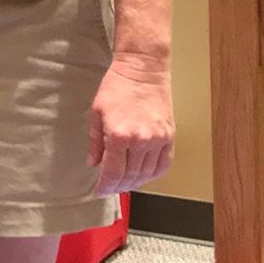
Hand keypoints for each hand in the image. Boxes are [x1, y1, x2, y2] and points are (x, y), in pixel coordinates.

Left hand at [89, 55, 173, 194]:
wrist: (142, 70)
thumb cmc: (116, 88)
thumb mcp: (96, 113)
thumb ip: (95, 142)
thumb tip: (94, 164)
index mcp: (119, 135)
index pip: (113, 172)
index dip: (106, 186)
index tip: (100, 191)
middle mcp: (141, 141)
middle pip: (130, 176)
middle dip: (119, 186)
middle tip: (111, 189)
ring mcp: (158, 140)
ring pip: (147, 174)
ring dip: (135, 183)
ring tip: (125, 185)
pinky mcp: (170, 137)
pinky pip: (163, 164)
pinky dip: (153, 174)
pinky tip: (144, 176)